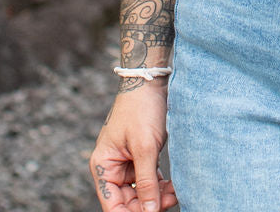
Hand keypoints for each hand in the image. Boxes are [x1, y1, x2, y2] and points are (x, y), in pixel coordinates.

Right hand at [90, 84, 178, 211]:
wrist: (151, 80)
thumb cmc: (142, 108)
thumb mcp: (145, 147)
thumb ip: (146, 182)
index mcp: (104, 166)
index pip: (112, 205)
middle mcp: (113, 167)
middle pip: (128, 202)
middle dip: (149, 205)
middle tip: (170, 202)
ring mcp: (128, 163)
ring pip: (141, 193)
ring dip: (158, 196)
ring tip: (175, 193)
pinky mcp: (142, 157)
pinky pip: (150, 180)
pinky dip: (161, 186)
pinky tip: (174, 186)